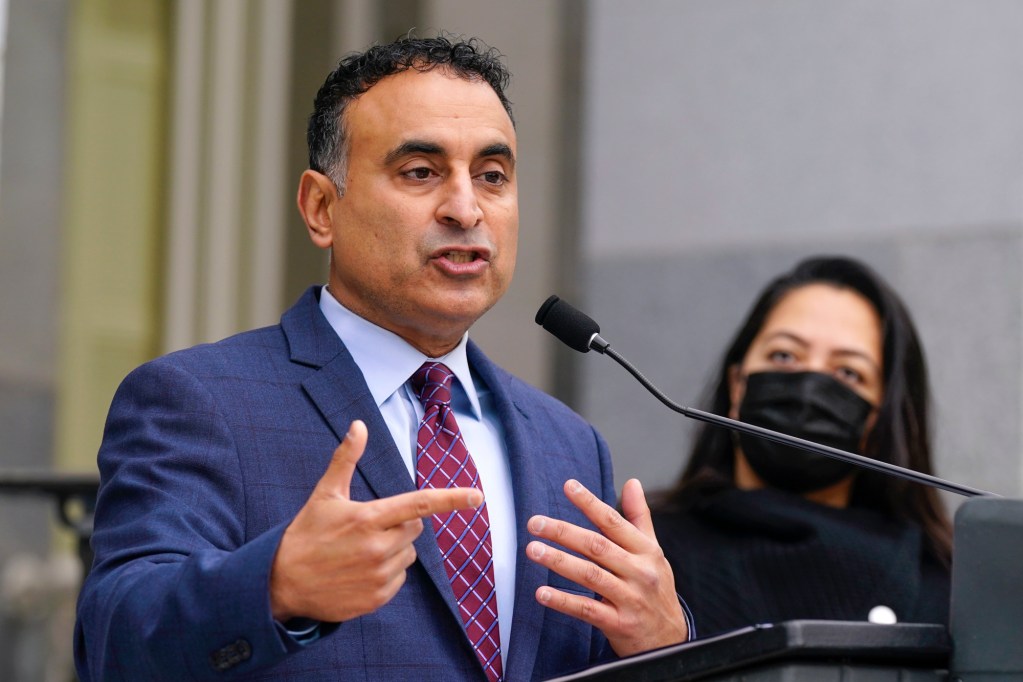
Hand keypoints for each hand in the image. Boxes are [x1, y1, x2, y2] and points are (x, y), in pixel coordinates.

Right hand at [270, 420, 481, 622]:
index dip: (451, 499)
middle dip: (400, 524)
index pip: (419, 505)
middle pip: (415, 528)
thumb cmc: (306, 534)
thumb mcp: (324, 494)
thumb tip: (359, 425)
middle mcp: (378, 548)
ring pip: (408, 555)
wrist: (282, 584)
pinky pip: (399, 579)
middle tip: (369, 528)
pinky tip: (360, 571)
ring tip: (360, 551)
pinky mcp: (377, 598)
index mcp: (368, 518)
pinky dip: (387, 573)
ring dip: (394, 550)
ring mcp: (379, 576)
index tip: (477, 496)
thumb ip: (346, 459)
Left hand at [526, 478, 687, 655]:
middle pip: (597, 546)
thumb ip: (639, 517)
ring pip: (590, 575)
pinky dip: (564, 601)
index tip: (568, 486)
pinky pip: (587, 610)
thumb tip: (632, 482)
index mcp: (646, 551)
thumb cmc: (656, 589)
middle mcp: (639, 572)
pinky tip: (542, 593)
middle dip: (564, 532)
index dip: (591, 503)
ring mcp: (630, 599)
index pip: (614, 522)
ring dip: (559, 561)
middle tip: (535, 522)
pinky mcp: (620, 624)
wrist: (670, 640)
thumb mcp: (653, 552)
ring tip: (533, 549)